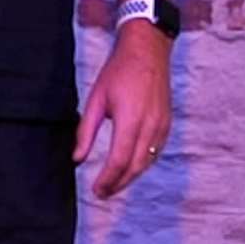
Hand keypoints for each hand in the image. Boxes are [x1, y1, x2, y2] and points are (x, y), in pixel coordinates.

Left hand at [75, 27, 172, 199]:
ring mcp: (161, 125)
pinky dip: (143, 164)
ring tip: (114, 185)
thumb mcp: (96, 99)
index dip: (107, 180)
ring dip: (131, 177)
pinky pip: (156, 152)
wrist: (147, 50)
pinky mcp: (167, 123)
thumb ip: (86, 131)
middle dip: (118, 184)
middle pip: (135, 167)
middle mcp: (150, 126)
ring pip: (147, 162)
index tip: (96, 190)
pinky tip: (131, 167)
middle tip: (103, 193)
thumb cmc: (119, 71)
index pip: (119, 160)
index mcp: (130, 120)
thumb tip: (77, 158)